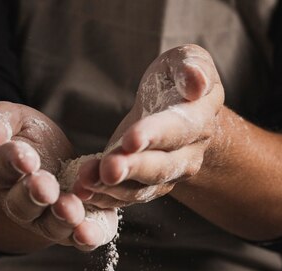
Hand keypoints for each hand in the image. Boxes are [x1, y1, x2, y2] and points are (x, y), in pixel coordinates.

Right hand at [0, 101, 113, 249]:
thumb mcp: (13, 120)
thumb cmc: (30, 138)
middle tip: (45, 188)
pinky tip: (89, 233)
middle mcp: (20, 203)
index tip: (25, 158)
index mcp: (1, 172)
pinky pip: (80, 238)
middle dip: (34, 196)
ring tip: (71, 210)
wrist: (57, 162)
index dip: (11, 162)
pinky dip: (86, 237)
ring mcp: (47, 220)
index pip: (1, 167)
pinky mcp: (77, 228)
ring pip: (50, 225)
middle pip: (22, 204)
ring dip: (61, 219)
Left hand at [72, 45, 223, 209]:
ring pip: (141, 188)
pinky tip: (81, 192)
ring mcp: (168, 177)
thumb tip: (197, 82)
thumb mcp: (186, 62)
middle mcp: (188, 156)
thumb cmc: (178, 82)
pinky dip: (103, 197)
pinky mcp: (146, 187)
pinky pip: (126, 197)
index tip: (131, 139)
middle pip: (160, 167)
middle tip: (108, 170)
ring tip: (85, 182)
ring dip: (112, 188)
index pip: (178, 129)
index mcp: (200, 121)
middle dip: (132, 168)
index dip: (155, 135)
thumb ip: (191, 67)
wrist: (179, 116)